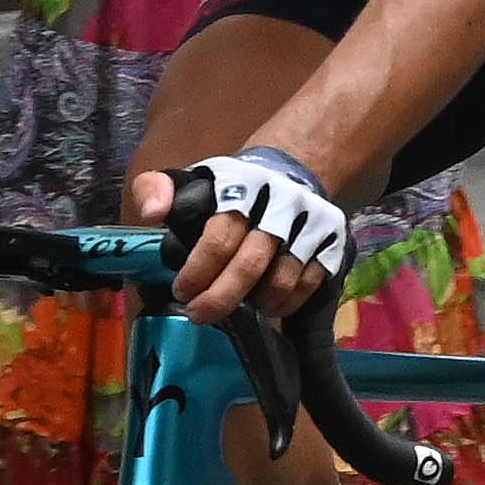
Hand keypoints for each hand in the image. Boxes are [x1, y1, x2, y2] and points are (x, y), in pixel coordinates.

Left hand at [137, 148, 346, 325]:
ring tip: (236, 307)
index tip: (181, 290)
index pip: (220, 234)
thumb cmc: (231, 187)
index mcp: (242, 185)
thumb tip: (151, 213)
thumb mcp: (191, 178)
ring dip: (253, 303)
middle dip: (220, 297)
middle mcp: (282, 203)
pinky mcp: (333, 243)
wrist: (292, 170)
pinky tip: (264, 305)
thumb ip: (157, 187)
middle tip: (199, 314)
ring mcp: (312, 225)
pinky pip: (309, 285)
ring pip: (282, 280)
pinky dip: (284, 304)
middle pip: (251, 263)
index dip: (198, 269)